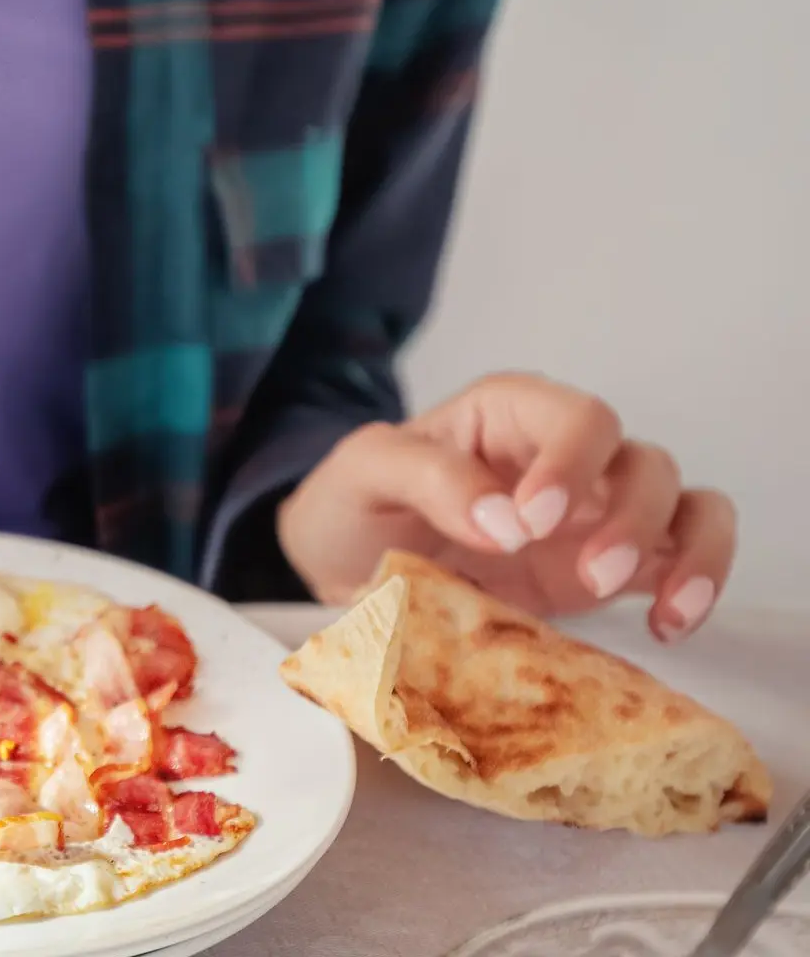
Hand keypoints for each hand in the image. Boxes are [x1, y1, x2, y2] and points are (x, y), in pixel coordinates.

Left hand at [277, 372, 734, 642]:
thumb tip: (507, 520)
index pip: (576, 417)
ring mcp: (595, 512)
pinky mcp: (610, 569)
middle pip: (642, 462)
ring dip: (685, 551)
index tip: (534, 520)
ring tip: (659, 606)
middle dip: (631, 517)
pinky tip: (669, 624)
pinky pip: (683, 558)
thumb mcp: (365, 472)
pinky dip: (695, 584)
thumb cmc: (356, 504)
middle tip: (591, 575)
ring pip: (684, 504)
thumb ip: (430, 478)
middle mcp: (565, 456)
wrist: (343, 570)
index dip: (573, 463)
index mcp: (509, 414)